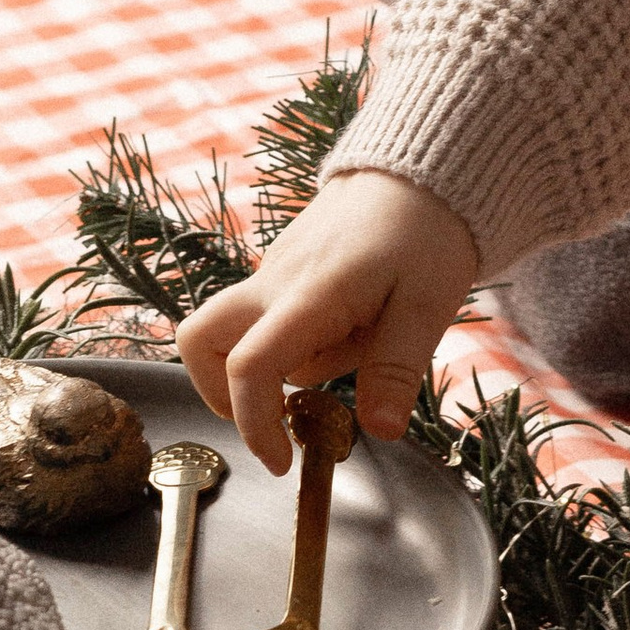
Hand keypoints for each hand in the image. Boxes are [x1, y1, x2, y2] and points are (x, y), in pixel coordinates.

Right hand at [176, 171, 479, 468]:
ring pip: (239, 331)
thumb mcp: (427, 304)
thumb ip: (397, 369)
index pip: (249, 367)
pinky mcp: (285, 266)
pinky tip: (356, 322)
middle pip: (201, 339)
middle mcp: (275, 280)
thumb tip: (378, 431)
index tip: (282, 462)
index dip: (253, 425)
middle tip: (277, 415)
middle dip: (219, 391)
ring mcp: (274, 269)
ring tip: (353, 345)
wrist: (425, 168)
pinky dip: (294, 337)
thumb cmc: (428, 231)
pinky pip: (269, 313)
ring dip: (277, 362)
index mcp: (308, 294)